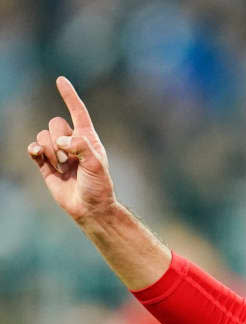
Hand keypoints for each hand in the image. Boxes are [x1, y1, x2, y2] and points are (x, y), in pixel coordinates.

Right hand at [27, 76, 114, 221]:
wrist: (90, 208)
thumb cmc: (99, 186)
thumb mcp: (96, 164)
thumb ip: (81, 147)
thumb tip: (61, 141)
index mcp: (88, 138)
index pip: (78, 112)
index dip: (69, 96)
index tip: (60, 79)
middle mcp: (72, 143)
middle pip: (55, 123)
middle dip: (58, 138)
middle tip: (69, 159)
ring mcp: (58, 153)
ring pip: (43, 136)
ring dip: (49, 150)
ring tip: (62, 167)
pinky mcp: (46, 165)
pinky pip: (33, 148)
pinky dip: (34, 150)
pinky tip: (38, 156)